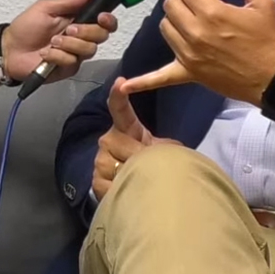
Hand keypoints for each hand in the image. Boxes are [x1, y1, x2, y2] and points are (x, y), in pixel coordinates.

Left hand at [2, 0, 118, 82]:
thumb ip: (70, 2)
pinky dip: (58, 56)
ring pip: (89, 50)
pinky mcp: (68, 68)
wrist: (10, 50)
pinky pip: (72, 62)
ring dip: (70, 44)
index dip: (108, 20)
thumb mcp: (46, 8)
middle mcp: (81, 38)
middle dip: (86, 31)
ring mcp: (76, 54)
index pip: (105, 22)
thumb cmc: (25, 28)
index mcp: (79, 21)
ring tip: (52, 41)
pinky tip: (45, 54)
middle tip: (68, 30)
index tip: (101, 17)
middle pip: (102, 36)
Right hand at [94, 77, 179, 200]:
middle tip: (153, 167)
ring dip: (138, 177)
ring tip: (143, 181)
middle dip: (145, 160)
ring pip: (124, 169)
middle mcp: (108, 140)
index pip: (120, 109)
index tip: (121, 81)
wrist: (127, 183)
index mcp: (124, 128)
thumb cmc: (144, 158)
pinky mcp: (96, 181)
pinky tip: (130, 192)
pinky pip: (114, 187)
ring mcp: (100, 161)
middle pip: (131, 149)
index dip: (119, 95)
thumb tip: (179, 151)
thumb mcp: (157, 147)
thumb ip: (166, 145)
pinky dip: (128, 192)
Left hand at [120, 0, 274, 105]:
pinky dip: (143, 81)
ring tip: (187, 19)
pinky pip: (160, 77)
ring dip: (173, 19)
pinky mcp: (189, 73)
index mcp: (213, 12)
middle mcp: (195, 32)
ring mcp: (189, 54)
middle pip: (171, 5)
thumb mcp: (262, 2)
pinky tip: (124, 85)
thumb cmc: (269, 40)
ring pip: (165, 28)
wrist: (273, 78)